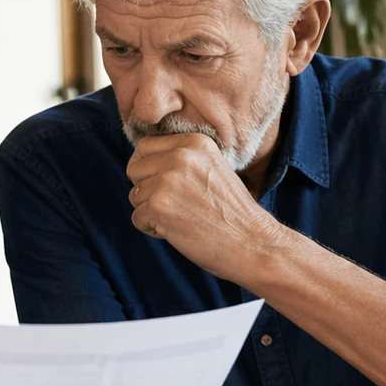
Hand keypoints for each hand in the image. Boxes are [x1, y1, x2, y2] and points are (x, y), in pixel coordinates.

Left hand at [126, 133, 282, 282]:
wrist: (251, 242)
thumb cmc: (232, 212)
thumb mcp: (213, 167)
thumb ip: (184, 159)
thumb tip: (145, 162)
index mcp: (194, 143)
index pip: (145, 146)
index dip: (147, 168)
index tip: (159, 183)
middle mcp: (179, 157)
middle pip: (134, 169)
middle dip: (145, 189)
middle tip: (170, 205)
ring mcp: (167, 182)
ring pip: (134, 195)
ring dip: (150, 211)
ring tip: (179, 219)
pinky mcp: (158, 207)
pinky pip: (137, 218)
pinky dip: (152, 229)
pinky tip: (176, 231)